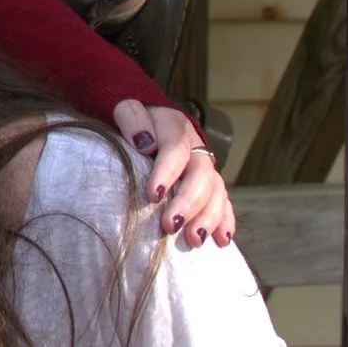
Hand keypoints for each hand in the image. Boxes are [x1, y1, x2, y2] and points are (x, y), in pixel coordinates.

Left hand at [116, 98, 236, 250]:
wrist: (140, 116)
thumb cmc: (128, 118)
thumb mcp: (122, 107)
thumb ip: (131, 117)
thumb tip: (145, 142)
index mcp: (174, 126)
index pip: (175, 149)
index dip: (166, 172)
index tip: (153, 195)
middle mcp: (195, 146)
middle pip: (201, 175)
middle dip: (189, 203)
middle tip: (171, 226)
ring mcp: (203, 165)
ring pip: (216, 190)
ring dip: (209, 217)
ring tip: (194, 240)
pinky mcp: (208, 181)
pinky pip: (223, 200)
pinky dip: (224, 220)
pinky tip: (221, 240)